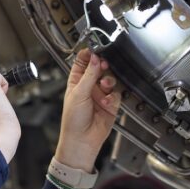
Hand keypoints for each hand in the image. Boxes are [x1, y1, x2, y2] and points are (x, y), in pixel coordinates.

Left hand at [55, 49, 120, 172]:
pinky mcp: (110, 105)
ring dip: (109, 81)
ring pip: (110, 80)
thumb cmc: (73, 120)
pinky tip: (106, 103)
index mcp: (76, 82)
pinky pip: (116, 95)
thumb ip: (89, 75)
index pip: (83, 63)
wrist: (82, 141)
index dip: (89, 55)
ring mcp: (100, 95)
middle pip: (99, 69)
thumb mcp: (78, 93)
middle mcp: (89, 87)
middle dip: (103, 66)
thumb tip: (94, 58)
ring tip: (105, 85)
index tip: (95, 48)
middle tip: (104, 65)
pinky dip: (113, 97)